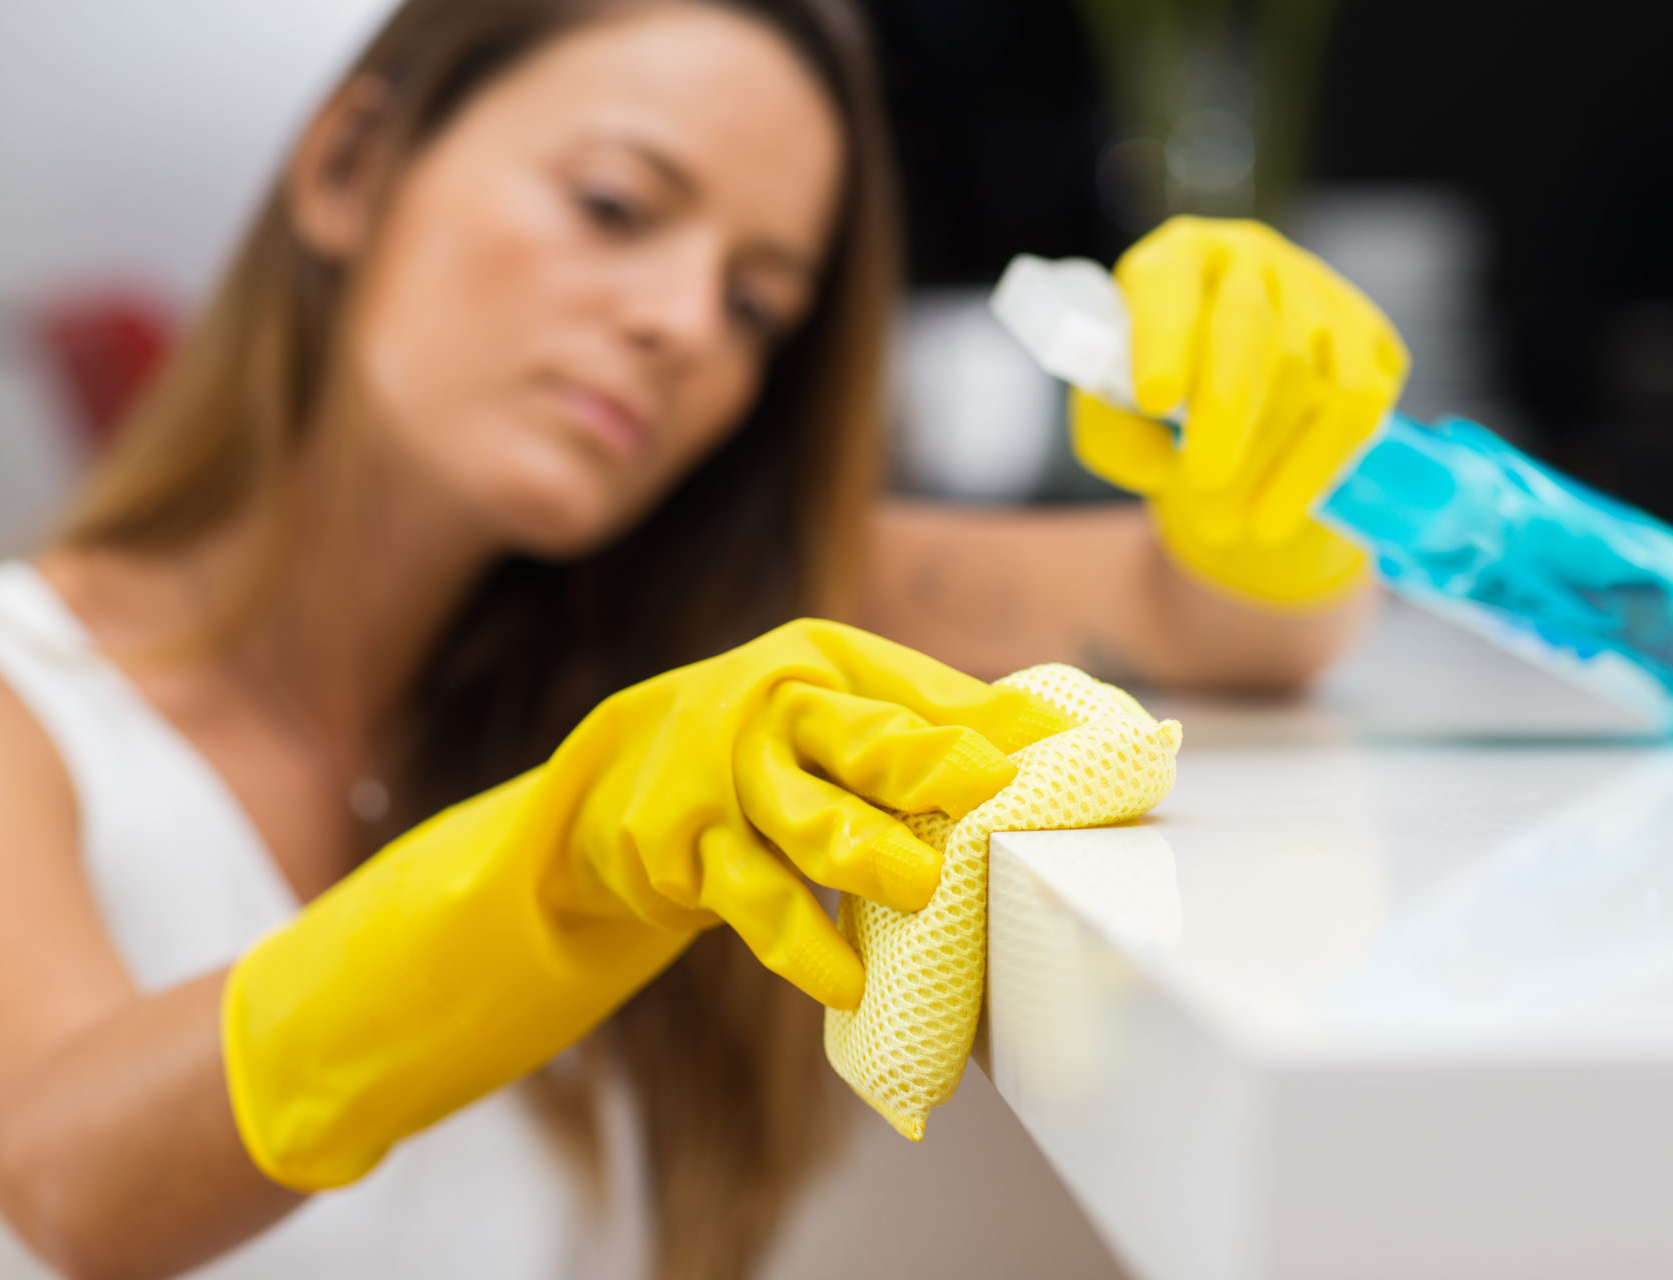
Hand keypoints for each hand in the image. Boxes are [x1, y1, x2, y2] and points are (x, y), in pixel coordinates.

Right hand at [221, 619, 1068, 1188]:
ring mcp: (718, 774)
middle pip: (868, 738)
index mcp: (820, 660)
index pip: (919, 690)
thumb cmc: (748, 761)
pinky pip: (754, 902)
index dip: (996, 727)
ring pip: (811, 820)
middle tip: (1002, 806)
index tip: (1075, 758)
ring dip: (875, 857)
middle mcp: (769, 701)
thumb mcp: (826, 725)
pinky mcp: (677, 847)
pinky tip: (852, 979)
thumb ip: (920, 728)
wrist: (598, 802)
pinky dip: (806, 946)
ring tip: (930, 888)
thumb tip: (1051, 736)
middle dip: (938, 771)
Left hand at [1071, 216, 1408, 606]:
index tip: (1154, 397)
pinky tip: (1274, 516)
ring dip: (1265, 458)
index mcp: (1177, 258)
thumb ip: (1112, 429)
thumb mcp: (1113, 406)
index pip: (1170, 283)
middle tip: (1203, 480)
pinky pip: (1355, 402)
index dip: (1165, 336)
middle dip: (1226, 407)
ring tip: (1222, 526)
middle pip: (1246, 324)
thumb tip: (1158, 460)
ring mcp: (1317, 291)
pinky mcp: (1366, 335)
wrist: (1234, 391)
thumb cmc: (1160, 392)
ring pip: (1305, 371)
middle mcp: (1250, 259)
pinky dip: (1313, 468)